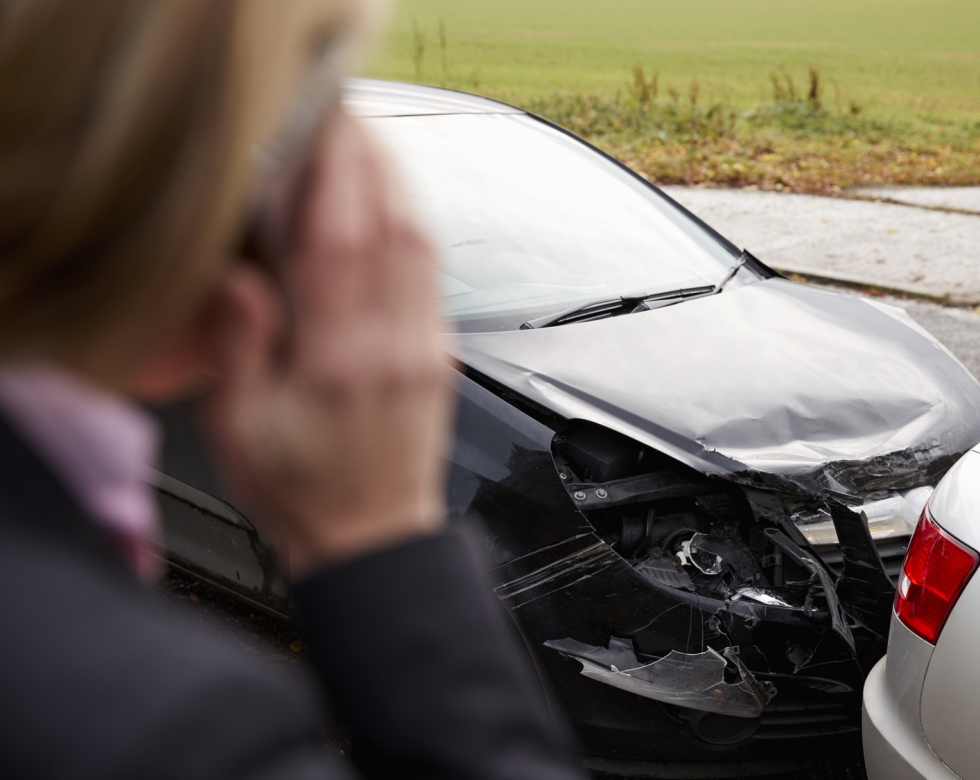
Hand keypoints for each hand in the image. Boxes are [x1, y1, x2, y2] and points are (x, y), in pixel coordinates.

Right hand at [205, 111, 451, 578]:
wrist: (375, 543)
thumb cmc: (307, 495)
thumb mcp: (242, 429)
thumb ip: (243, 345)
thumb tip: (241, 275)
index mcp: (340, 364)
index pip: (344, 246)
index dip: (338, 178)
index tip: (326, 133)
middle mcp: (394, 350)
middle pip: (395, 231)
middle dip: (374, 165)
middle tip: (351, 121)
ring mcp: (425, 352)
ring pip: (423, 249)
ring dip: (400, 188)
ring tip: (374, 148)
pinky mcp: (439, 357)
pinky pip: (433, 277)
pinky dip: (415, 230)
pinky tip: (397, 210)